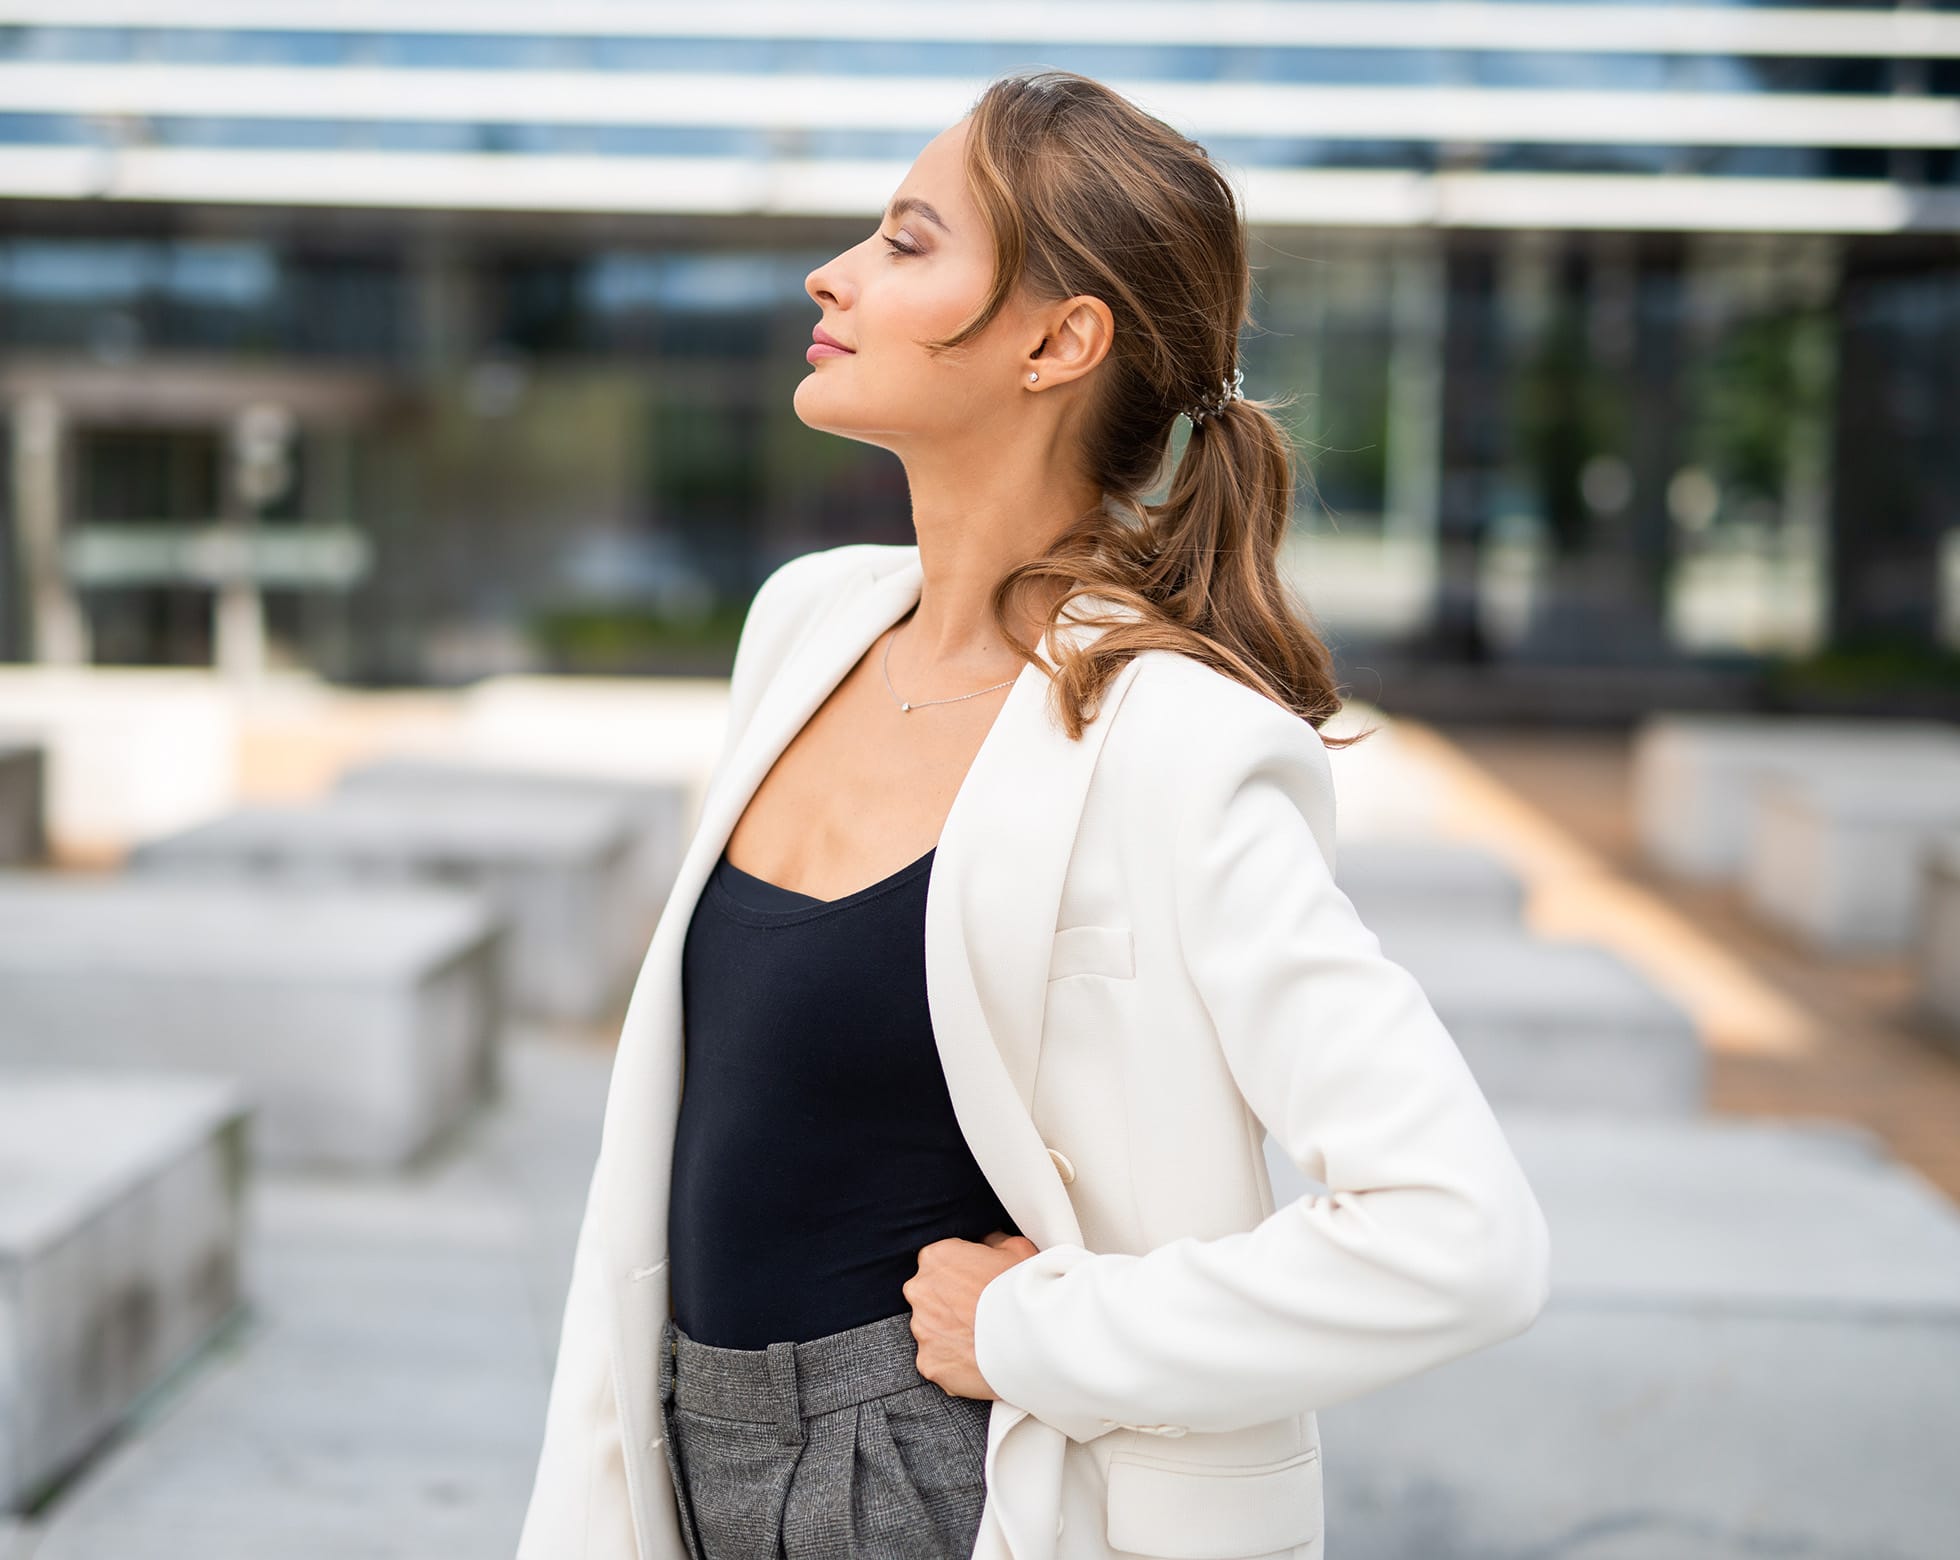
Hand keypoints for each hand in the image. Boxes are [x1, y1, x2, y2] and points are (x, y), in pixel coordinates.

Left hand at [903, 1230, 1040, 1399]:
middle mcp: (920, 1291)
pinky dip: (953, 1361)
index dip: (961, 1272)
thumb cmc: (1023, 1292)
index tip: (977, 1283)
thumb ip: (991, 1241)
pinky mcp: (928, 1362)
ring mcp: (922, 1329)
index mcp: (936, 1257)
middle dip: (951, 1302)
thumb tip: (986, 1243)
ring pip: (932, 1328)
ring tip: (983, 1337)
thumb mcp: (1016, 1247)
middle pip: (931, 1294)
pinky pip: (937, 1360)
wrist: (1031, 1341)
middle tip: (980, 1311)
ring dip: (951, 1331)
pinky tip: (978, 1358)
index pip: (939, 1261)